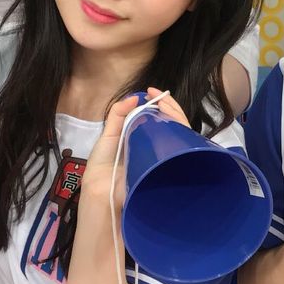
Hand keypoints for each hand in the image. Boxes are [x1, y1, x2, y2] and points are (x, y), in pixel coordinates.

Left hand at [84, 88, 188, 203]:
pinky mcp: (169, 168)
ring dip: (176, 114)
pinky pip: (181, 148)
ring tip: (164, 104)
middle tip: (158, 96)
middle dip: (170, 106)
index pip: (159, 120)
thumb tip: (135, 96)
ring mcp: (164, 158)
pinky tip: (171, 120)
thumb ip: (118, 114)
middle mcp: (157, 149)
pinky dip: (180, 130)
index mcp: (144, 141)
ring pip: (181, 134)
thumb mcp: (108, 135)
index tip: (151, 92)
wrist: (102, 191)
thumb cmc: (103, 168)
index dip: (159, 104)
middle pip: (174, 125)